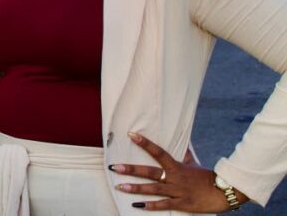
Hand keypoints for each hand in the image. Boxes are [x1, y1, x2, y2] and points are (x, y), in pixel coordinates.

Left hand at [111, 131, 248, 210]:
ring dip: (135, 188)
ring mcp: (177, 191)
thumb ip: (183, 155)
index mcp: (177, 166)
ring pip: (153, 189)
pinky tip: (137, 205)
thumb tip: (181, 143)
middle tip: (114, 167)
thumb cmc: (206, 177)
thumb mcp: (193, 163)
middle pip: (150, 172)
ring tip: (120, 186)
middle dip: (131, 169)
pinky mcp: (182, 204)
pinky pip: (164, 205)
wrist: (224, 192)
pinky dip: (150, 205)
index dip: (145, 143)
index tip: (131, 134)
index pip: (158, 151)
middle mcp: (174, 178)